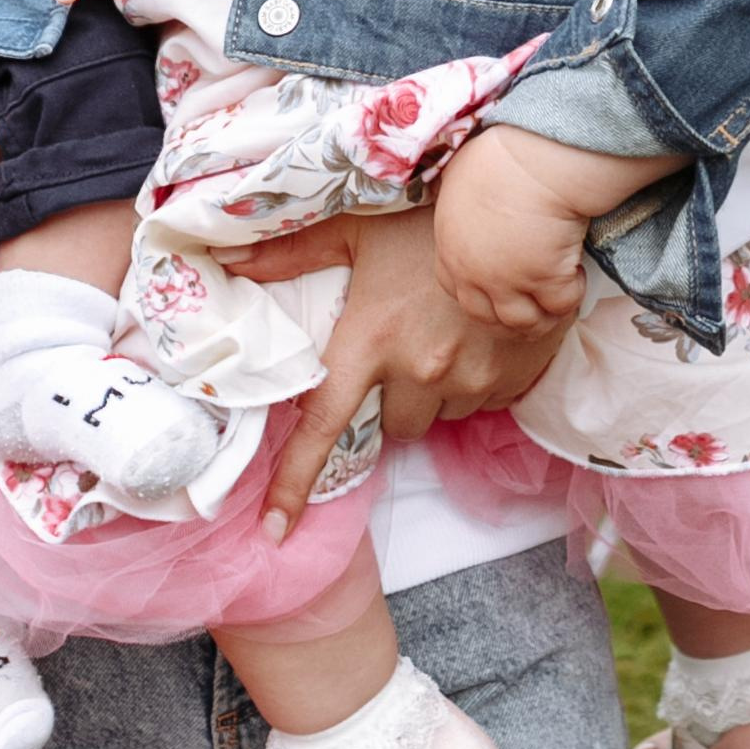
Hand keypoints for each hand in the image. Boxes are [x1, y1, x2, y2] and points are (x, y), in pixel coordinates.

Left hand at [230, 202, 569, 527]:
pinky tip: (479, 339)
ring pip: (440, 416)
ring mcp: (471, 383)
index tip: (276, 530)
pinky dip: (477, 383)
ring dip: (435, 392)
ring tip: (445, 335)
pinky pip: (484, 403)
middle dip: (393, 401)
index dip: (294, 483)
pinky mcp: (513, 382)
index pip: (322, 428)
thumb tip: (226, 261)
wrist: (523, 219)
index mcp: (370, 344)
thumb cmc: (430, 219)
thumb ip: (291, 254)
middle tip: (403, 350)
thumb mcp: (355, 227)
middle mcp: (419, 374)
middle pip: (393, 426)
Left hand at [432, 128, 594, 334]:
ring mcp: (508, 280)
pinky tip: (579, 274)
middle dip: (509, 318)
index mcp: (450, 246)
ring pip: (524, 322)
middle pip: (487, 317)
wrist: (534, 159)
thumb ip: (458, 199)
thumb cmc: (500, 153)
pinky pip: (560, 305)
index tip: (496, 291)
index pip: (454, 289)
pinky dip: (572, 295)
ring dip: (543, 317)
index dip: (478, 295)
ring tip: (557, 300)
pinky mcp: (544, 279)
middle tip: (533, 307)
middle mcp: (474, 272)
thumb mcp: (458, 175)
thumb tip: (467, 195)